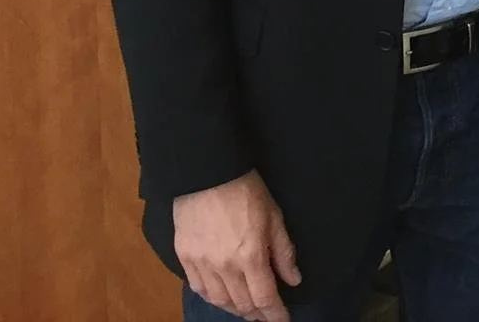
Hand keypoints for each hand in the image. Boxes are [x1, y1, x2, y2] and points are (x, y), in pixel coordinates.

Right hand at [172, 171, 301, 321]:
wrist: (207, 171)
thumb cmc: (245, 190)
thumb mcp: (274, 216)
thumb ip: (283, 252)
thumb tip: (293, 279)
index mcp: (250, 256)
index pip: (265, 298)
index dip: (275, 314)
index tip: (282, 320)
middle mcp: (225, 267)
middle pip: (242, 304)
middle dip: (257, 313)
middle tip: (266, 314)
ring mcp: (202, 263)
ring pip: (220, 301)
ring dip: (235, 309)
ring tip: (246, 309)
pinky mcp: (185, 256)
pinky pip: (199, 288)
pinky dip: (213, 297)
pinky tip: (221, 296)